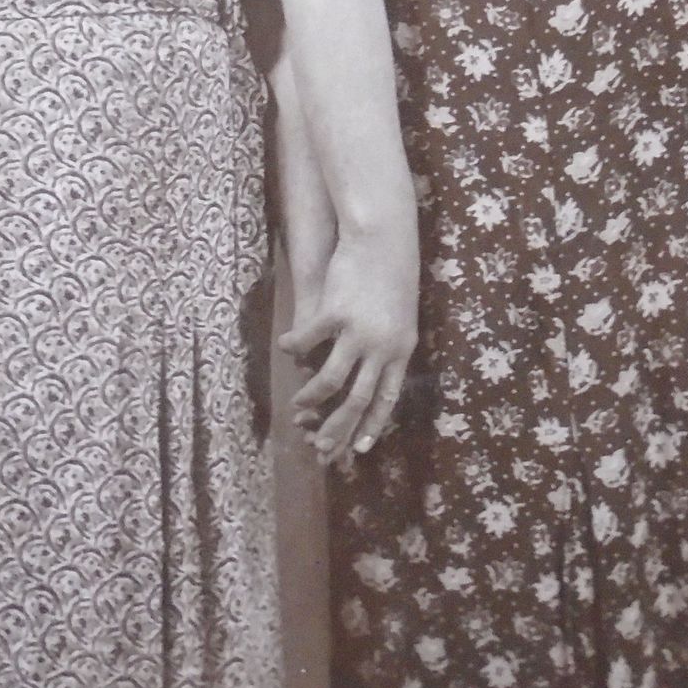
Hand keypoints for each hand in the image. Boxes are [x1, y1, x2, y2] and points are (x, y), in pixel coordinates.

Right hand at [282, 219, 418, 465]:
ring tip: (297, 406)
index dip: (373, 424)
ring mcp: (358, 333)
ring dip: (311, 397)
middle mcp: (382, 348)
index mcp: (402, 350)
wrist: (384, 239)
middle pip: (359, 399)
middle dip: (338, 428)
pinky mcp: (334, 314)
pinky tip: (286, 347)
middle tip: (321, 447)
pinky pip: (308, 342)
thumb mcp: (401, 315)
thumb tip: (376, 370)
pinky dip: (294, 347)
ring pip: (331, 380)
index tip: (361, 448)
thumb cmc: (393, 273)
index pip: (387, 397)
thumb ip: (390, 344)